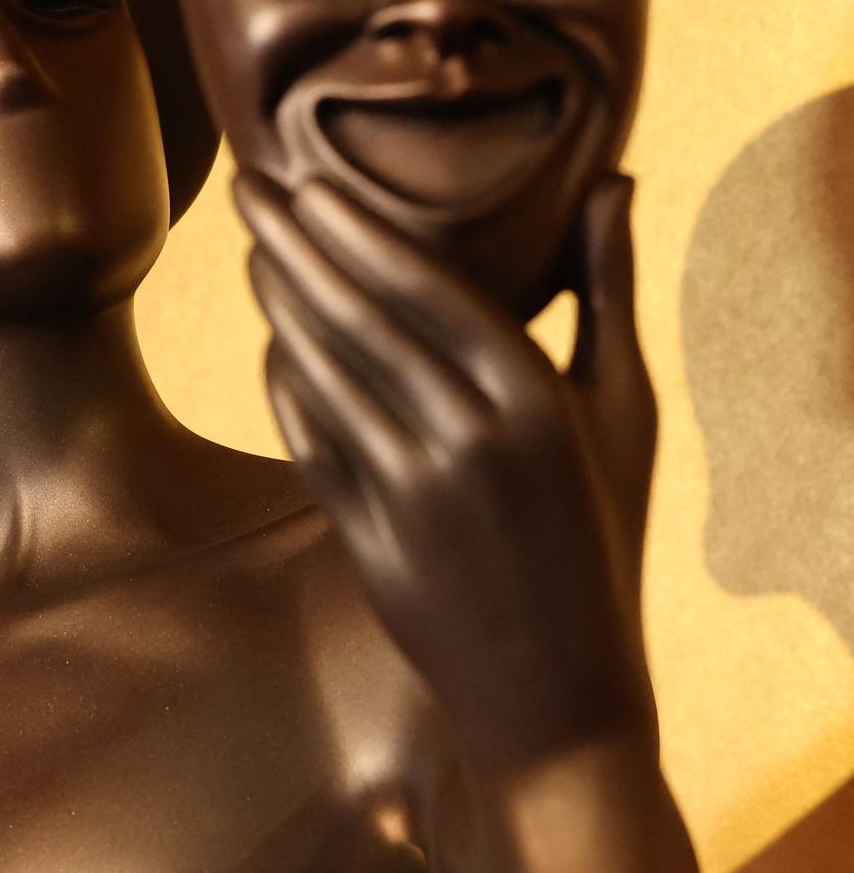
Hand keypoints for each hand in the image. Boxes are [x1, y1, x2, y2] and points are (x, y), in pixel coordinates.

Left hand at [235, 171, 656, 769]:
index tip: (310, 179)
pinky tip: (269, 340)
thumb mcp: (625, 413)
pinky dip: (285, 386)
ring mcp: (411, 494)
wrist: (560, 695)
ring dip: (279, 305)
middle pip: (360, 318)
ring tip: (252, 248)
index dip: (359, 228)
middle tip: (247, 188)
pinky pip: (310, 442)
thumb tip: (609, 177)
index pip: (428, 287)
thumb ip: (608, 291)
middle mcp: (469, 440)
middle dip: (296, 245)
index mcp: (538, 400)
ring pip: (324, 375)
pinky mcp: (368, 541)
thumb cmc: (601, 536)